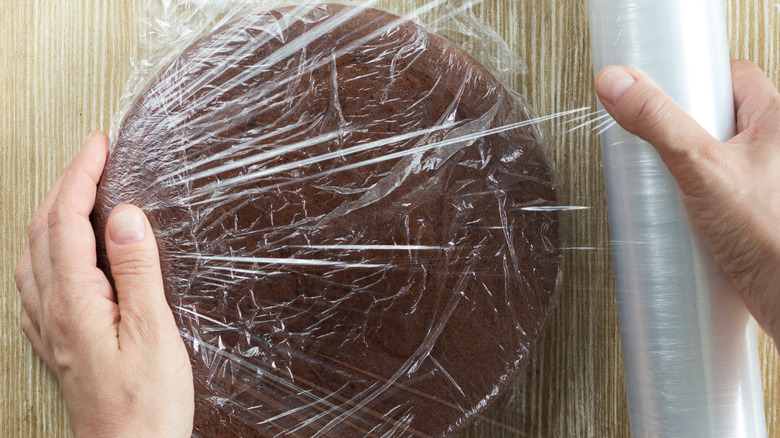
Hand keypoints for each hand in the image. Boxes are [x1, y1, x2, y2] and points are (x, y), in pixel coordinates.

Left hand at [13, 132, 193, 436]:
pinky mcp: (57, 343)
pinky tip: (56, 256)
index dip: (81, 176)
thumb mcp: (153, 333)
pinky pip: (35, 282)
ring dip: (52, 214)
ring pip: (34, 254)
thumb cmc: (146, 404)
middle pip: (43, 232)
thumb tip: (125, 216)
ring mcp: (50, 328)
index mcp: (75, 302)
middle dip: (64, 184)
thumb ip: (137, 272)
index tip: (97, 145)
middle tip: (91, 157)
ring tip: (75, 192)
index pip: (68, 222)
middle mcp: (52, 311)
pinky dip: (45, 250)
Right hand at [595, 60, 779, 343]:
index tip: (664, 87)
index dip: (696, 79)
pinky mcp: (751, 213)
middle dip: (681, 130)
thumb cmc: (770, 234)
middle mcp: (775, 149)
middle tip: (656, 141)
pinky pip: (715, 191)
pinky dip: (692, 197)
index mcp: (777, 121)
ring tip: (660, 179)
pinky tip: (676, 211)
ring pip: (715, 158)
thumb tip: (618, 84)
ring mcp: (764, 182)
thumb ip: (657, 121)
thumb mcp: (700, 166)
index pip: (733, 76)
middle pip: (718, 118)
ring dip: (684, 168)